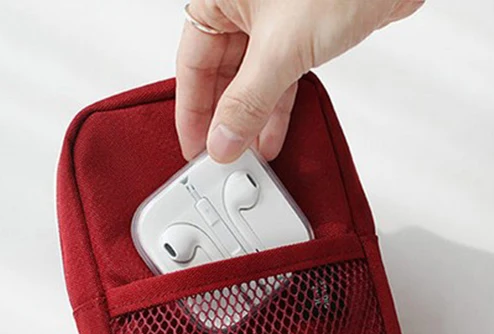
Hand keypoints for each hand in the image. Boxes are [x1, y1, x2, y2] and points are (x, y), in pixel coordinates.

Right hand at [176, 0, 423, 162]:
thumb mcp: (281, 49)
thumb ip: (248, 102)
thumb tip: (223, 139)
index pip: (191, 64)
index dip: (191, 111)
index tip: (196, 148)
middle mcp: (242, 7)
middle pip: (219, 75)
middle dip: (223, 120)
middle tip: (222, 157)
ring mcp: (272, 21)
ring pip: (250, 80)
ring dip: (250, 120)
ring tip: (248, 156)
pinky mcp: (302, 33)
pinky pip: (278, 78)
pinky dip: (275, 108)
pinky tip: (272, 136)